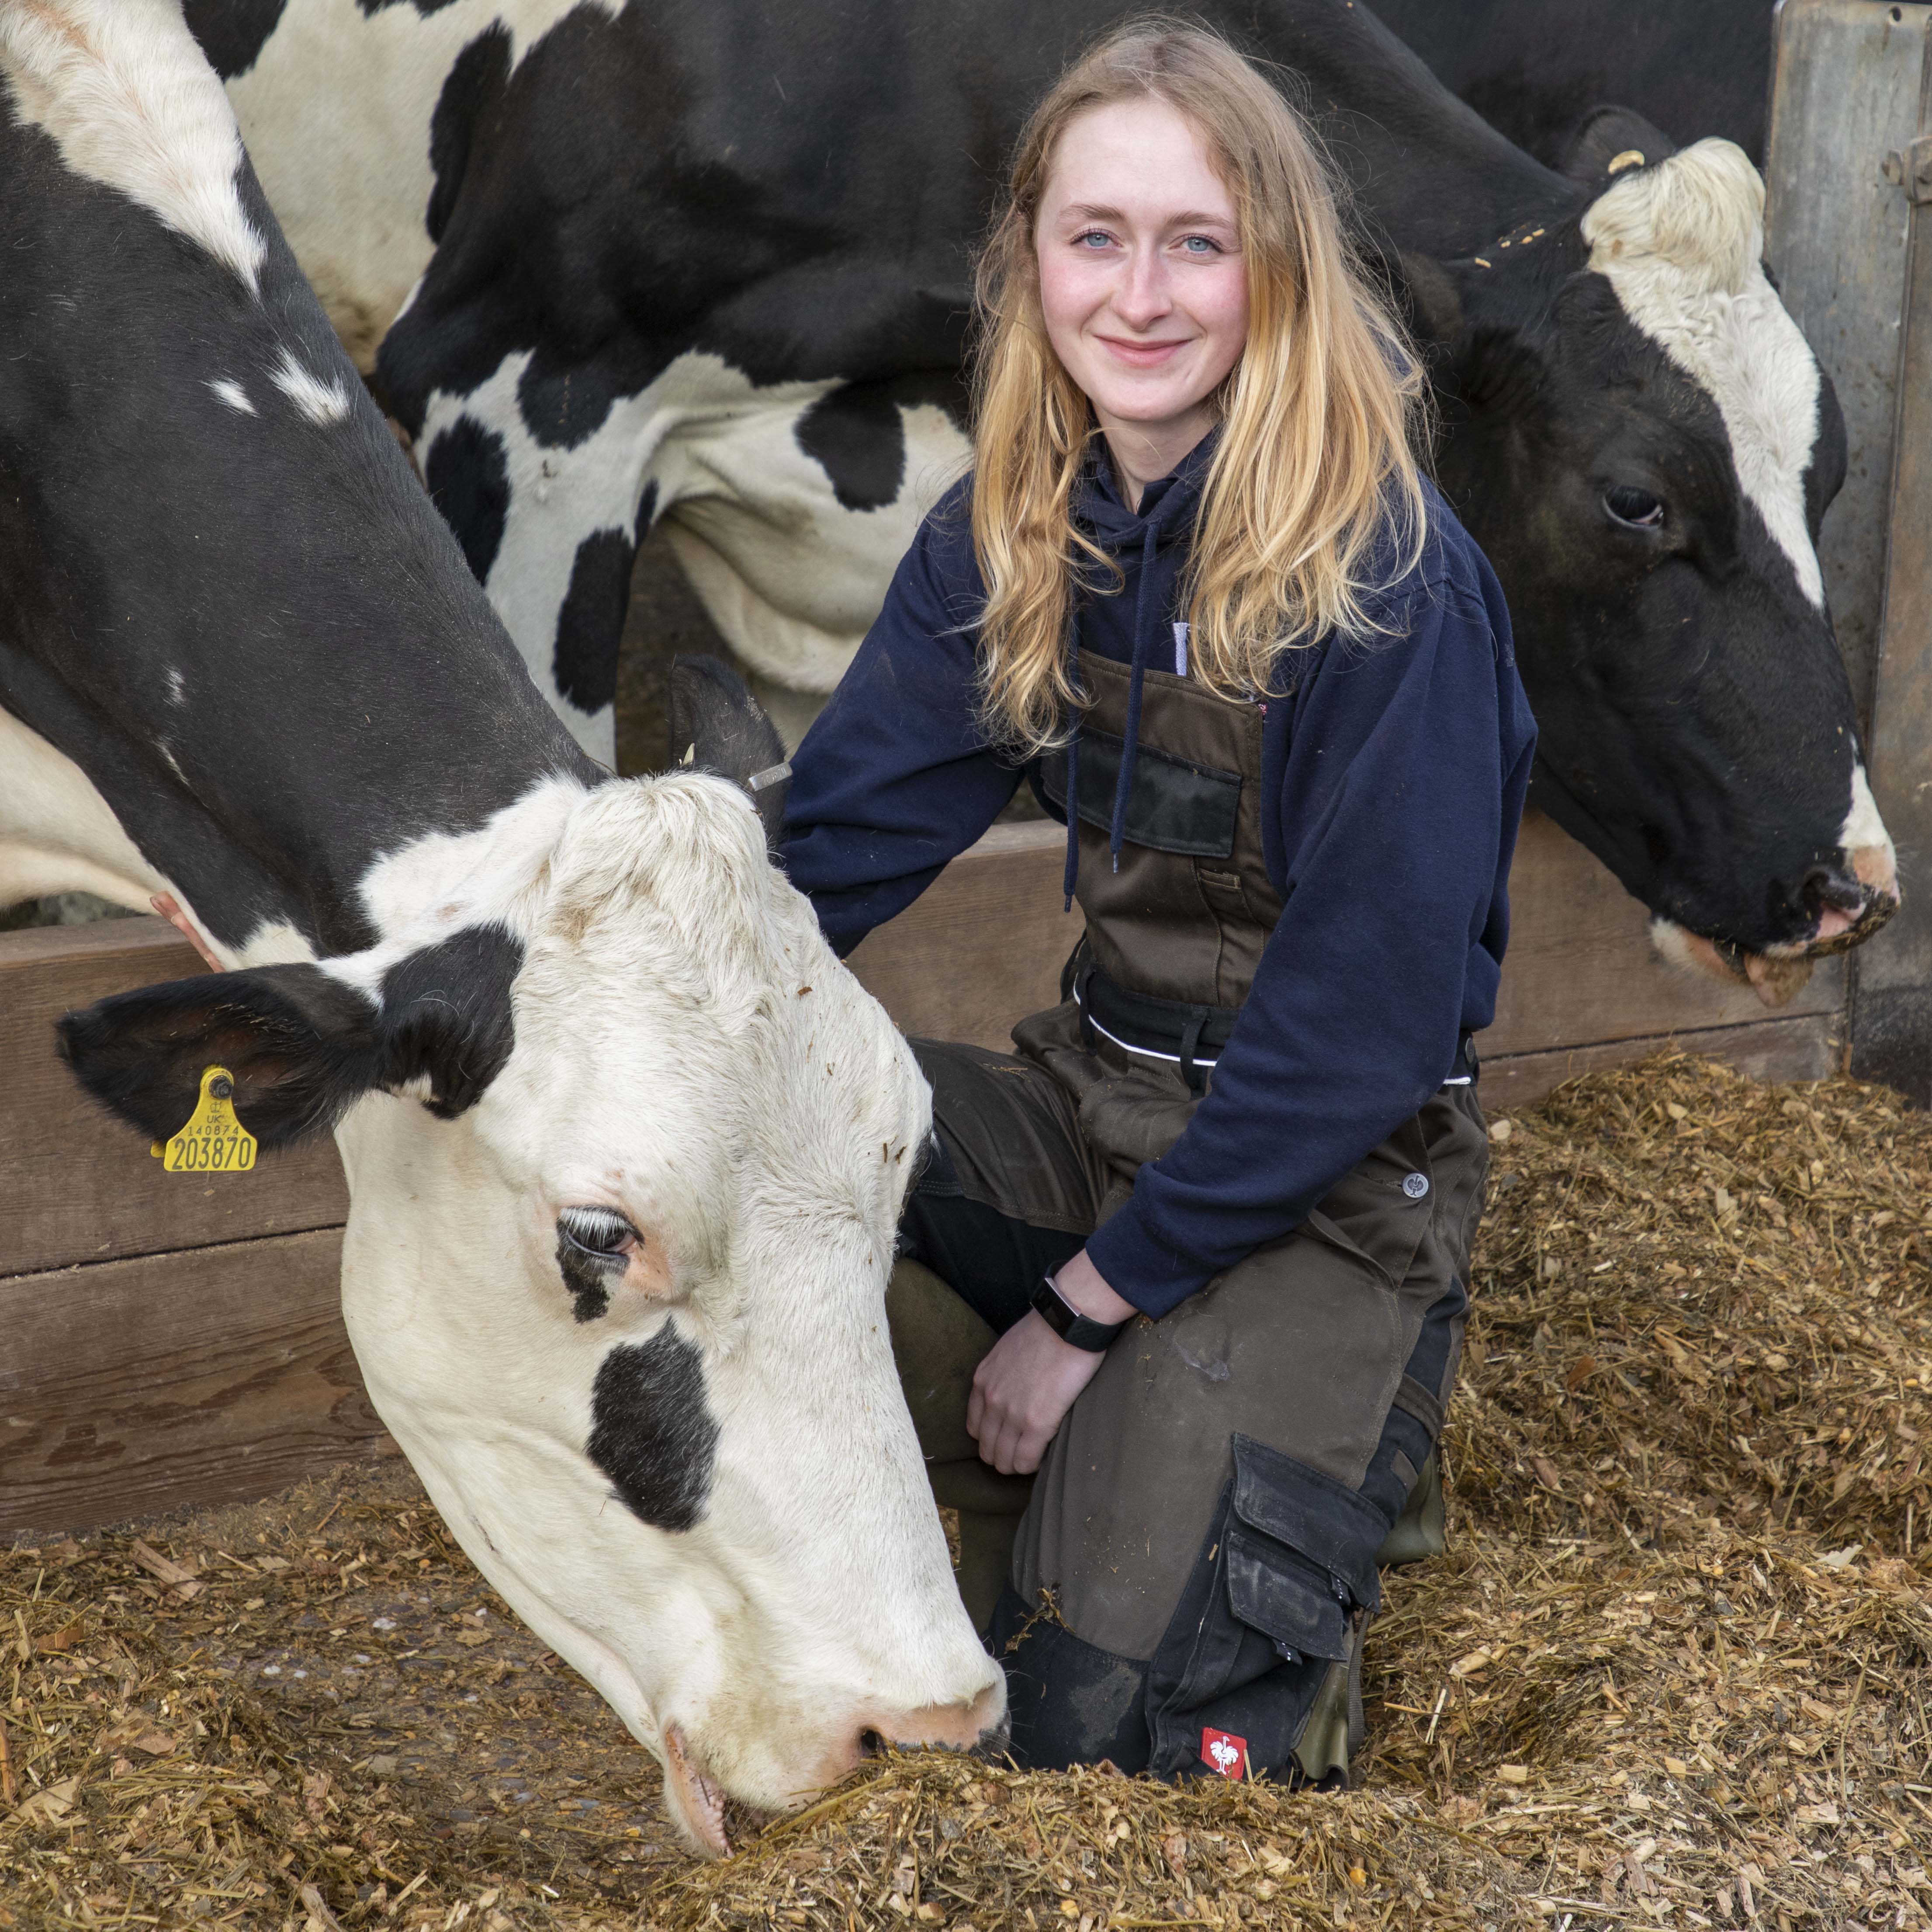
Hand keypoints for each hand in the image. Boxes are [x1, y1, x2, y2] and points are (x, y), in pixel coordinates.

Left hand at [966, 1250, 1135, 1475]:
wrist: (1068, 1322)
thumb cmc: (1047, 1330)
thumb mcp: (1008, 1349)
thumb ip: (1003, 1374)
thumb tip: (1014, 1389)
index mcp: (982, 1381)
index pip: (974, 1428)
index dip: (991, 1437)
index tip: (1008, 1437)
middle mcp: (990, 1400)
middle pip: (986, 1449)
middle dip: (1002, 1456)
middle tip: (1022, 1453)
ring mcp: (1011, 1414)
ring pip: (1003, 1461)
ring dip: (1017, 1464)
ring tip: (1033, 1458)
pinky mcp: (1036, 1423)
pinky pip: (1026, 1461)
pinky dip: (1033, 1466)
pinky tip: (1044, 1457)